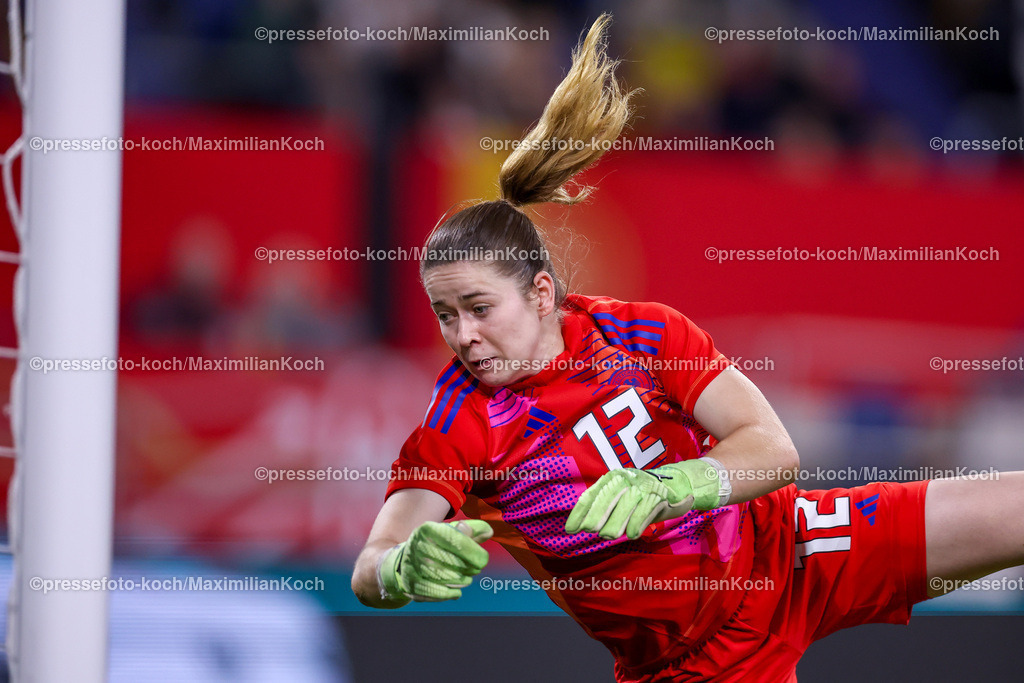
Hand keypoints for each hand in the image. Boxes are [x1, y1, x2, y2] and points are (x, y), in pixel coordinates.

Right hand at [378, 519, 492, 601]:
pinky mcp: (410, 584)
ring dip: (461, 580)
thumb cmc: (433, 546)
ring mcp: (412, 567)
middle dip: (469, 568)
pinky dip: (449, 593)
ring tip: (465, 578)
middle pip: (453, 561)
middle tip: (474, 569)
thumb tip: (488, 531)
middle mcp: (417, 546)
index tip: (482, 560)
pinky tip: (456, 591)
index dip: (474, 553)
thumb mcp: (449, 533)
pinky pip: (436, 593)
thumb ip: (470, 531)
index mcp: (427, 530)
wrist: (400, 563)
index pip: (456, 541)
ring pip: (446, 578)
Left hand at [565, 459, 721, 539]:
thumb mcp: (618, 496)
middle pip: (605, 502)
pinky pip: (643, 515)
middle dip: (596, 518)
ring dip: (615, 525)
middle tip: (593, 531)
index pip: (590, 496)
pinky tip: (632, 534)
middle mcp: (624, 479)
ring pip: (622, 510)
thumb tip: (578, 526)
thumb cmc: (639, 496)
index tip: (571, 530)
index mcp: (611, 478)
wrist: (674, 487)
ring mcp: (641, 487)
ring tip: (610, 535)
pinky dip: (636, 526)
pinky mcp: (657, 497)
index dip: (579, 513)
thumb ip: (600, 506)